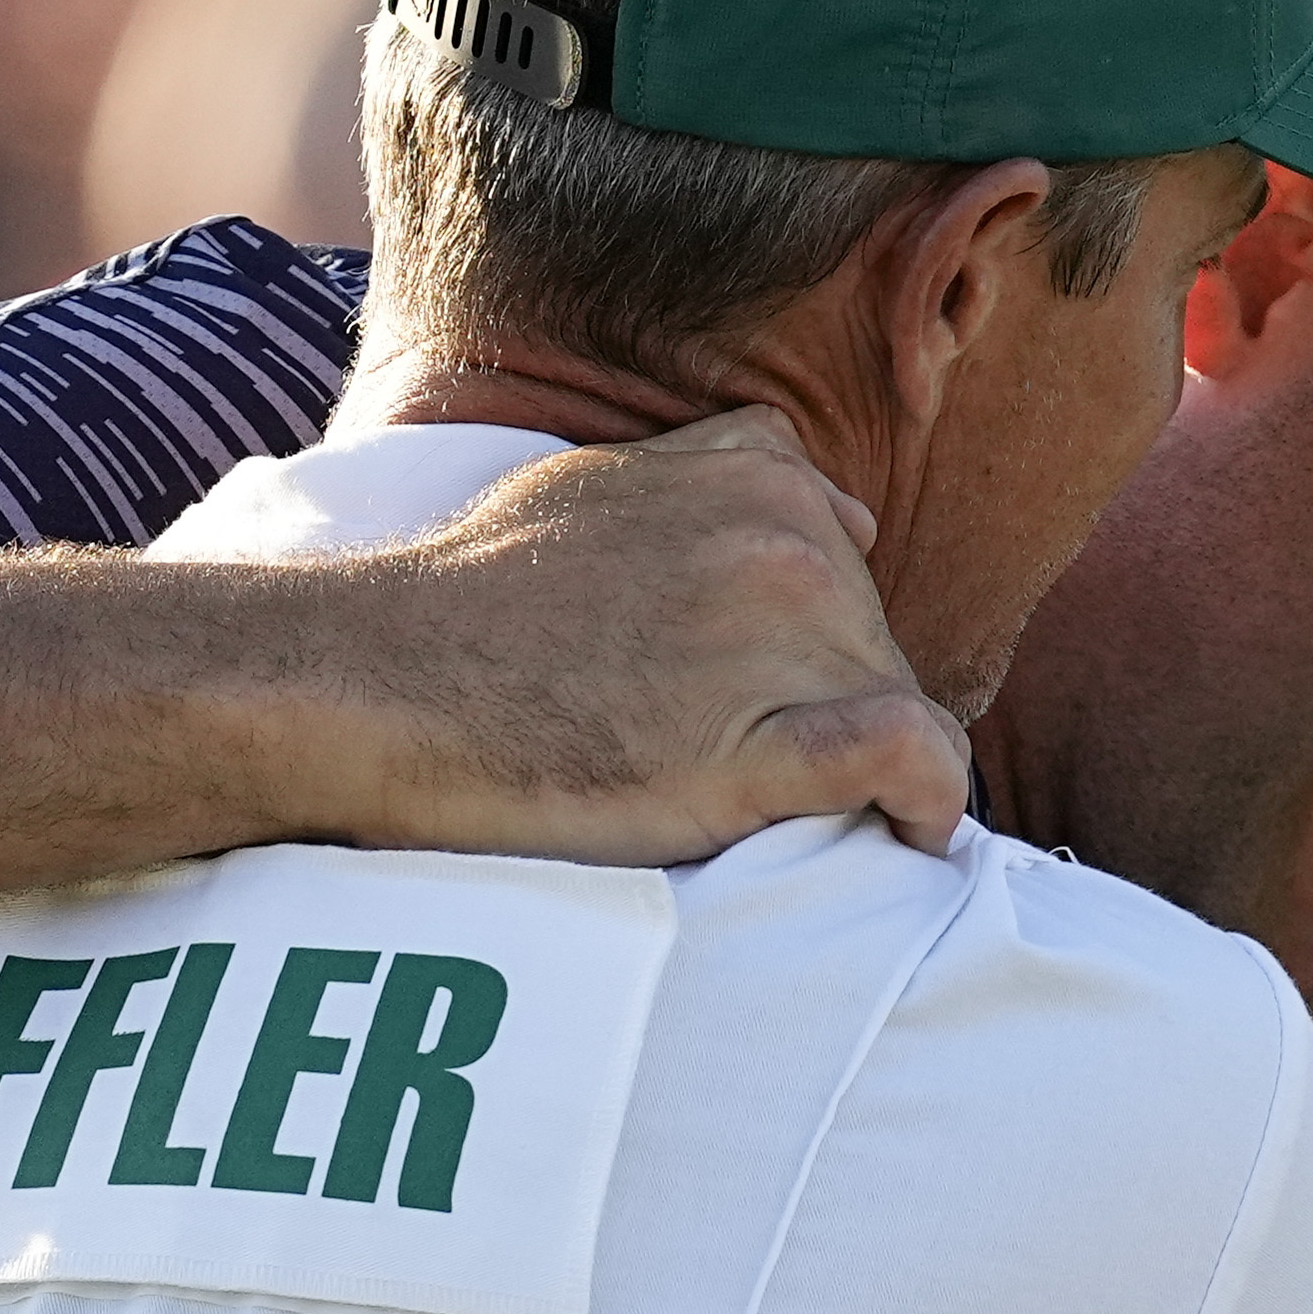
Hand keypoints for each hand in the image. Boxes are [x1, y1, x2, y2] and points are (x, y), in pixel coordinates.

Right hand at [334, 406, 972, 861]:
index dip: (814, 647)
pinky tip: (910, 834)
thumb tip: (841, 515)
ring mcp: (781, 642)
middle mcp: (788, 546)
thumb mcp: (603, 484)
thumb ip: (721, 480)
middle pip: (874, 646)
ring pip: (900, 707)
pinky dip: (928, 801)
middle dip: (829, 709)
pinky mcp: (764, 744)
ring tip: (809, 816)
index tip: (774, 701)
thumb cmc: (469, 598)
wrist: (384, 682)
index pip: (848, 571)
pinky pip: (912, 760)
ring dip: (872, 771)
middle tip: (750, 770)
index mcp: (757, 479)